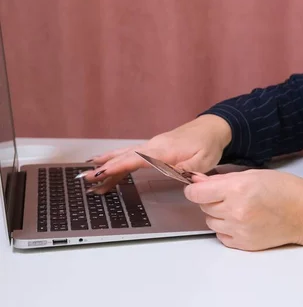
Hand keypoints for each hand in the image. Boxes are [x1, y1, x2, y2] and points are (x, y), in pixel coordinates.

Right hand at [82, 114, 231, 193]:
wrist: (212, 128)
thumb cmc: (208, 145)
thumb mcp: (203, 161)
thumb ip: (187, 170)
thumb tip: (174, 177)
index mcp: (164, 150)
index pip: (136, 159)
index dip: (117, 167)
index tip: (100, 173)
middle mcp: (154, 145)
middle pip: (124, 157)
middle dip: (104, 168)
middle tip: (85, 178)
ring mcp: (152, 145)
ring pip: (125, 155)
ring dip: (107, 165)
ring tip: (89, 174)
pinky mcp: (153, 148)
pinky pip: (131, 155)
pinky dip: (117, 160)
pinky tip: (106, 165)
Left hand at [183, 169, 302, 250]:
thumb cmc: (286, 190)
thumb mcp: (254, 174)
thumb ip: (223, 179)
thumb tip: (198, 182)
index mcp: (237, 188)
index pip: (196, 193)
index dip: (195, 189)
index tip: (198, 188)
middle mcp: (235, 210)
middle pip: (203, 207)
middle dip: (211, 200)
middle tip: (229, 195)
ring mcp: (239, 229)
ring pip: (211, 222)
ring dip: (218, 215)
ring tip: (239, 208)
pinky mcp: (244, 244)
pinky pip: (221, 236)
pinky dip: (226, 229)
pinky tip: (242, 221)